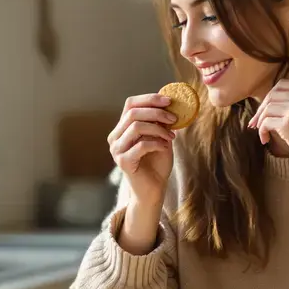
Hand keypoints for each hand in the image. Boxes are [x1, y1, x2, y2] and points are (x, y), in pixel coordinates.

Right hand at [107, 93, 177, 207]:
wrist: (154, 189)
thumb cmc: (157, 162)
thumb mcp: (161, 136)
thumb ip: (160, 121)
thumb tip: (169, 101)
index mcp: (122, 128)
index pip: (130, 104)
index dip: (149, 99)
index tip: (169, 101)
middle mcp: (115, 137)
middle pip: (133, 113)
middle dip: (156, 113)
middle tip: (174, 118)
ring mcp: (117, 150)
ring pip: (136, 127)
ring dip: (158, 128)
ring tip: (171, 136)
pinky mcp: (123, 162)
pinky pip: (141, 145)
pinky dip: (156, 143)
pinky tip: (165, 147)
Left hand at [247, 80, 288, 182]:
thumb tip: (274, 106)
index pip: (283, 85)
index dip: (270, 97)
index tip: (265, 109)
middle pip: (272, 95)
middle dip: (261, 108)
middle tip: (255, 122)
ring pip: (267, 108)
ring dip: (260, 121)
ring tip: (262, 134)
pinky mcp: (288, 123)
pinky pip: (266, 122)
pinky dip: (262, 131)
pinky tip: (265, 139)